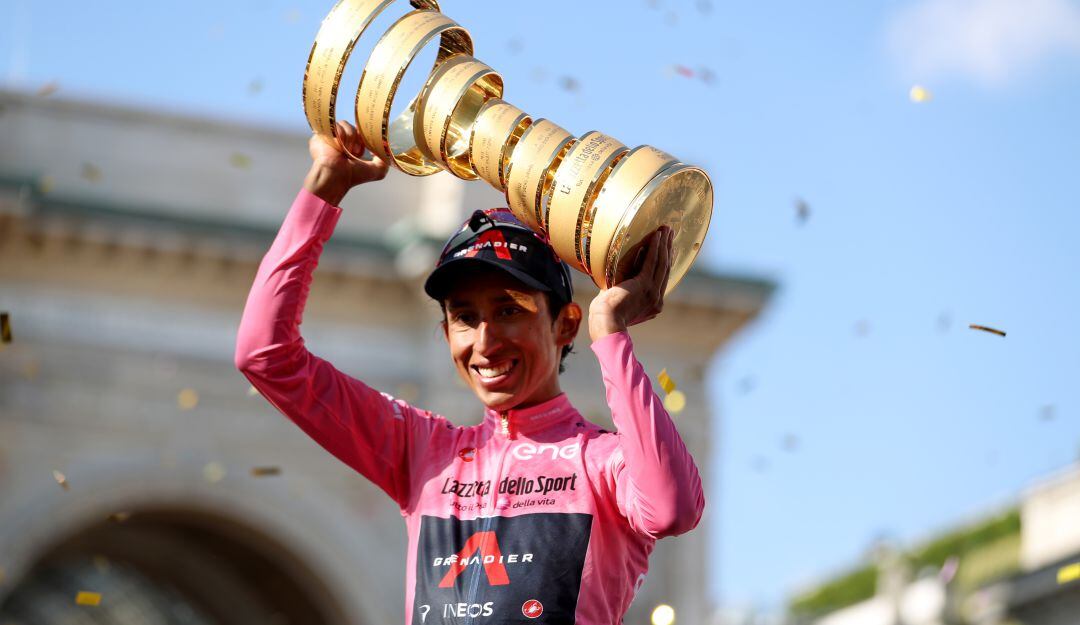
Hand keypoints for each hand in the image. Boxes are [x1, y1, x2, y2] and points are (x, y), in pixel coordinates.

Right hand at [303, 120, 389, 204]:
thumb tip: (386, 149)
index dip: (366, 135)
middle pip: (354, 126)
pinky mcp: (321, 133)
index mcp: (350, 145)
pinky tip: (339, 149)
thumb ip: (385, 160)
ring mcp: (329, 135)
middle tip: (355, 152)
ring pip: (346, 124)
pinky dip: (341, 138)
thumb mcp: (376, 170)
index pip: (360, 131)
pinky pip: (336, 126)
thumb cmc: (352, 176)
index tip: (369, 143)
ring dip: (350, 140)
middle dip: (359, 138)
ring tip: (346, 153)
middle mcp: (339, 139)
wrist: (335, 177)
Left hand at [588, 226, 674, 340]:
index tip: (669, 249)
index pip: (662, 279)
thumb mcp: (621, 303)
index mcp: (654, 305)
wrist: (606, 323)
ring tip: (666, 230)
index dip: (666, 261)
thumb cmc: (607, 316)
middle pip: (665, 268)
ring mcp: (652, 292)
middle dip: (668, 249)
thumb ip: (625, 292)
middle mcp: (657, 299)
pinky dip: (654, 248)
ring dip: (664, 244)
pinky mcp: (644, 285)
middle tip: (671, 233)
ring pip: (662, 263)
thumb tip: (620, 282)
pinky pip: (652, 262)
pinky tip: (656, 236)